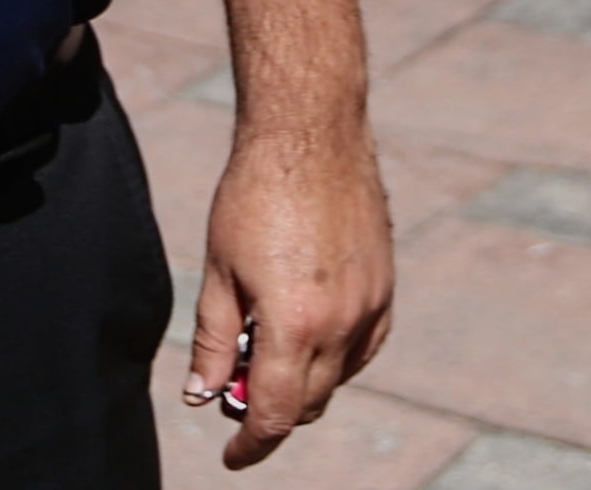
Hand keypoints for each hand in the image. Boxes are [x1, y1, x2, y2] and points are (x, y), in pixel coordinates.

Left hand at [186, 122, 394, 468]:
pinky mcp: (385, 285)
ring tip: (266, 352)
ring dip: (303, 384)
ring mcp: (371, 305)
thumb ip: (215, 341)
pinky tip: (309, 336)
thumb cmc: (254, 195)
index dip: (250, 446)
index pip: (274, 414)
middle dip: (271, 411)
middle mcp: (341, 323)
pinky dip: (337, 358)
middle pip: (307, 402)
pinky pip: (365, 347)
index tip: (232, 457)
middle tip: (236, 389)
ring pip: (338, 377)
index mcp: (294, 325)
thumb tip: (204, 394)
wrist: (311, 133)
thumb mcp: (220, 271)